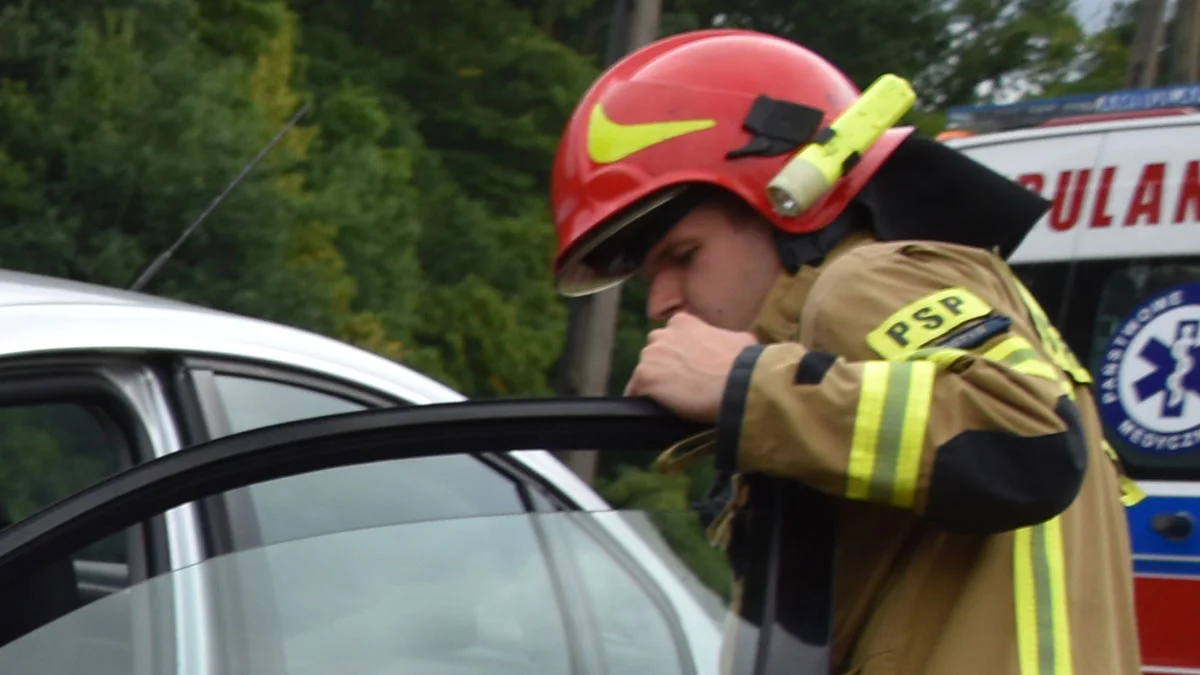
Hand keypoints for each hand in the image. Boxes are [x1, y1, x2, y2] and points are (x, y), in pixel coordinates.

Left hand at [625, 312, 757, 422]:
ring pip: (644, 372)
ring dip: (655, 384)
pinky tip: (655, 411)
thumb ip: (722, 337)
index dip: (680, 354)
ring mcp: (649, 356)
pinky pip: (635, 392)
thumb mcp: (739, 339)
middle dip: (665, 366)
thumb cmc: (743, 363)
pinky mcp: (643, 378)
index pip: (671, 337)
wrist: (736, 386)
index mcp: (682, 322)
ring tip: (672, 401)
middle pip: (655, 353)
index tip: (690, 367)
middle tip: (682, 384)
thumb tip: (727, 344)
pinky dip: (643, 400)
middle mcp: (661, 334)